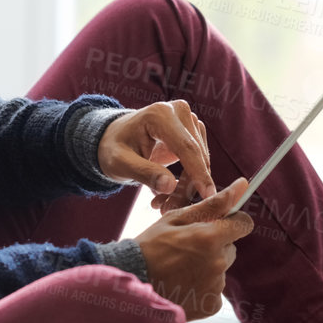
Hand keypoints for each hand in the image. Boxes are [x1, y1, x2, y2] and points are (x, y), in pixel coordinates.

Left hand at [96, 100, 213, 202]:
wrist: (114, 139)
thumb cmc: (114, 149)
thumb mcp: (121, 163)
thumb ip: (144, 173)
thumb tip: (170, 187)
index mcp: (160, 114)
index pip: (186, 147)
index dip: (198, 173)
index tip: (208, 197)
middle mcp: (179, 111)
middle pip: (196, 155)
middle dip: (187, 187)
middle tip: (167, 210)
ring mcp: (188, 120)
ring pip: (201, 161)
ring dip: (187, 187)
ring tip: (162, 204)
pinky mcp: (192, 132)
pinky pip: (199, 161)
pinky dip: (188, 181)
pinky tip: (168, 195)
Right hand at [133, 179, 252, 321]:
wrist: (133, 283)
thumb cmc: (151, 247)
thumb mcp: (176, 218)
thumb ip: (212, 204)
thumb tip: (242, 185)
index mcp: (210, 238)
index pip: (244, 224)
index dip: (232, 222)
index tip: (219, 225)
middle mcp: (218, 263)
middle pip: (230, 248)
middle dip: (215, 245)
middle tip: (187, 249)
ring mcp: (216, 286)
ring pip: (221, 269)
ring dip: (208, 266)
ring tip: (181, 268)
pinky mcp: (212, 305)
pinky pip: (215, 289)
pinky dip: (203, 287)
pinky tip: (183, 284)